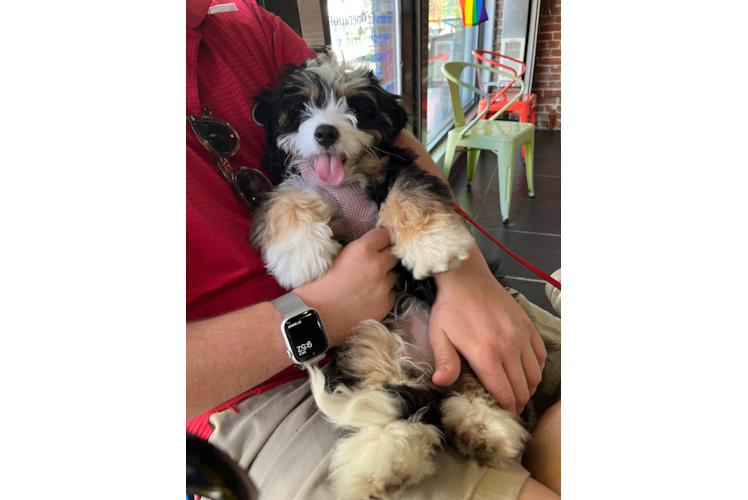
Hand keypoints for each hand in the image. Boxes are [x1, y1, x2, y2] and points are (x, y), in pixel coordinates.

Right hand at [295, 228, 398, 346]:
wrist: (319, 313)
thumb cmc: (322, 284)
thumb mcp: (340, 256)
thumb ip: (360, 248)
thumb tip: (374, 246)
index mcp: (362, 249)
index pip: (384, 235)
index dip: (381, 240)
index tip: (379, 245)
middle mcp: (377, 265)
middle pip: (394, 254)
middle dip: (386, 258)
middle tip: (374, 265)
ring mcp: (383, 285)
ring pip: (394, 275)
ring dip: (385, 277)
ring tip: (370, 285)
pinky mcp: (386, 303)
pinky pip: (392, 293)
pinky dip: (384, 294)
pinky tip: (370, 298)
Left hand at [429, 248, 546, 414]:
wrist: (467, 278)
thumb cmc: (450, 308)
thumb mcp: (439, 335)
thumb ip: (445, 361)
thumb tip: (441, 383)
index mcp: (486, 354)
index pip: (505, 393)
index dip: (506, 410)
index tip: (501, 415)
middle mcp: (509, 347)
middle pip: (523, 389)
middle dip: (517, 404)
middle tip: (509, 409)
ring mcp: (522, 336)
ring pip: (535, 375)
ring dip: (528, 388)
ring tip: (517, 393)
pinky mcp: (529, 327)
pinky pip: (541, 356)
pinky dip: (536, 369)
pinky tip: (524, 371)